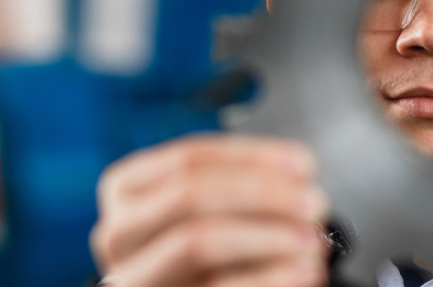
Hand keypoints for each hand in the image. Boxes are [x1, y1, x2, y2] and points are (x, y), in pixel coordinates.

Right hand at [90, 134, 331, 286]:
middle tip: (314, 202)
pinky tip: (303, 272)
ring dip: (267, 236)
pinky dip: (268, 278)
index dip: (253, 157)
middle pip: (189, 195)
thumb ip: (240, 183)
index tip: (305, 164)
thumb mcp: (210, 208)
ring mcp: (132, 276)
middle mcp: (118, 231)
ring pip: (195, 241)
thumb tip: (299, 171)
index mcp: (126, 188)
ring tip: (313, 242)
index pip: (189, 157)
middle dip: (262, 194)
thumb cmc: (205, 252)